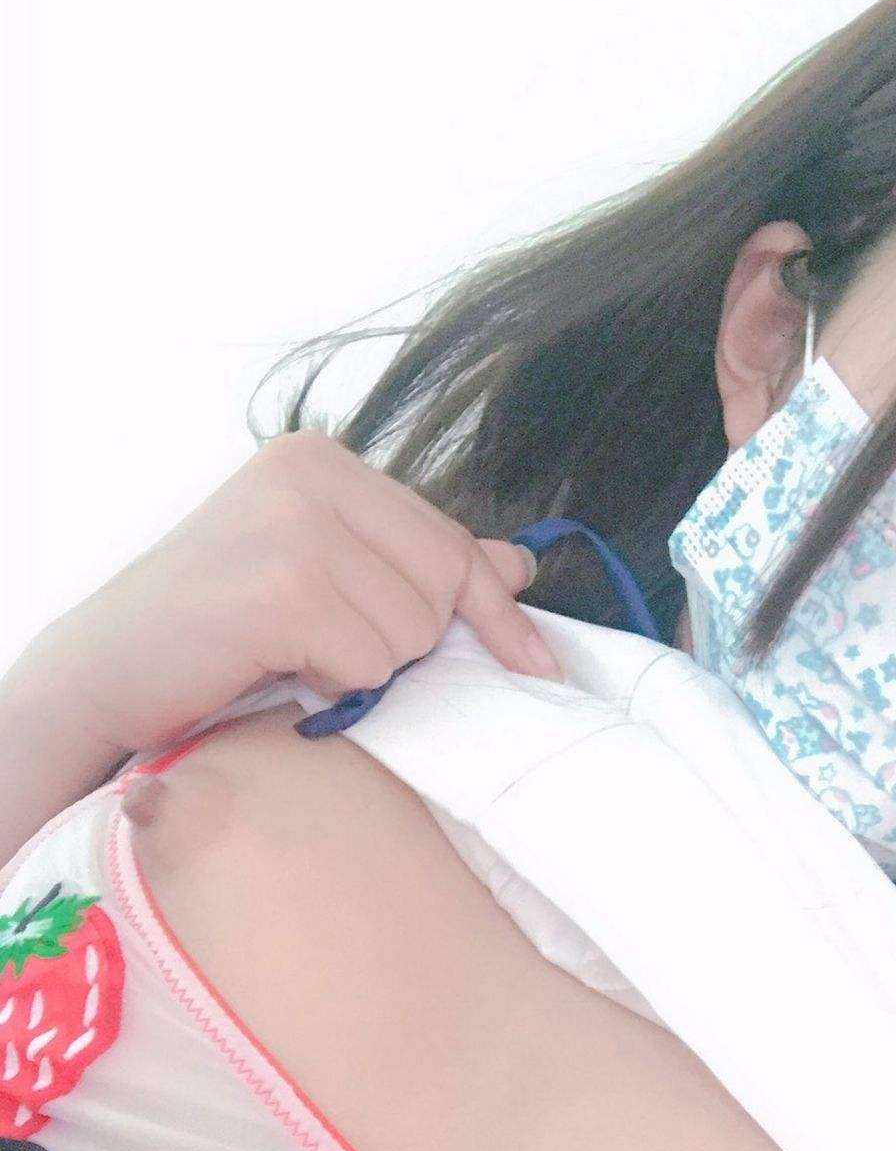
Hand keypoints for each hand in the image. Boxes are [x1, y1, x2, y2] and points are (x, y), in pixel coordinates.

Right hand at [29, 428, 558, 756]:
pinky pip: (369, 663)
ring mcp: (293, 527)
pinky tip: (278, 671)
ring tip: (293, 657)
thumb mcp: (320, 579)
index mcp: (321, 461)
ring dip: (364, 669)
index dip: (492, 611)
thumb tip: (515, 566)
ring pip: (411, 630)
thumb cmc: (212, 632)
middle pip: (442, 584)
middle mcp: (309, 475)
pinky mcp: (280, 589)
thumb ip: (412, 564)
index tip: (534, 662)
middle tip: (329, 650)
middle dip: (404, 641)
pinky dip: (335, 688)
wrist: (106, 671)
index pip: (449, 538)